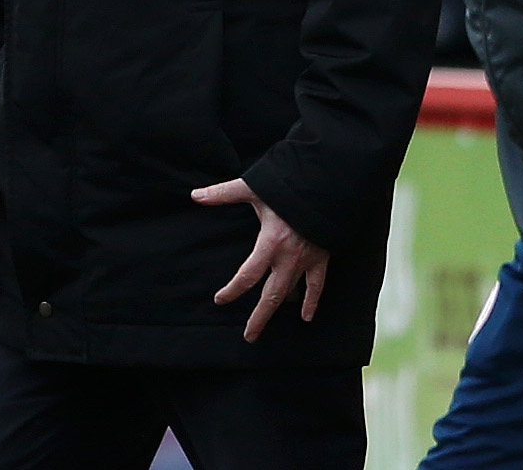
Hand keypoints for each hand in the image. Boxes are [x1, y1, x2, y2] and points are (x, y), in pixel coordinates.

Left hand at [192, 178, 329, 341]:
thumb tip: (195, 195)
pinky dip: (312, 301)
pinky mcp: (321, 258)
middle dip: (259, 317)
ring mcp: (306, 260)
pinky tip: (307, 316)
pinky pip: (317, 285)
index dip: (232, 291)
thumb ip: (224, 193)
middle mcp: (288, 257)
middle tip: (249, 336)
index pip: (247, 276)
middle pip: (270, 295)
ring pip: (291, 293)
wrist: (327, 186)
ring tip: (267, 326)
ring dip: (278, 309)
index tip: (220, 300)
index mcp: (270, 243)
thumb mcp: (253, 188)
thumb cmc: (288, 186)